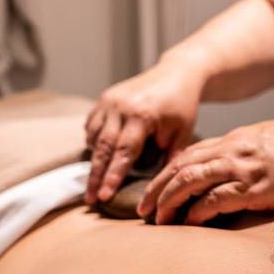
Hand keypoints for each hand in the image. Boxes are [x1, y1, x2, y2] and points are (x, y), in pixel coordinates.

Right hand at [84, 65, 199, 204]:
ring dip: (95, 159)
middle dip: (95, 176)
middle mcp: (121, 106)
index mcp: (142, 115)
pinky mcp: (104, 98)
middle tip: (90, 199)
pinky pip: (92, 125)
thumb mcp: (182, 134)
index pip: (123, 152)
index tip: (104, 197)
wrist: (177, 74)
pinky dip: (95, 141)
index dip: (113, 176)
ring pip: (95, 137)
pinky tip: (101, 154)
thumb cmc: (182, 106)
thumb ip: (169, 160)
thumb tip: (161, 190)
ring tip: (96, 181)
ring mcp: (109, 100)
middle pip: (103, 148)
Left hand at [137, 114, 273, 224]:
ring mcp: (245, 166)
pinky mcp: (258, 186)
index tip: (157, 191)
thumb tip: (248, 180)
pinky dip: (197, 211)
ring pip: (189, 180)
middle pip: (180, 166)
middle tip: (143, 210)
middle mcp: (235, 150)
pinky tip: (188, 223)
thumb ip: (256, 158)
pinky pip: (216, 198)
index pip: (191, 154)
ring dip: (168, 200)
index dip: (168, 173)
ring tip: (157, 219)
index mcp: (238, 139)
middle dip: (157, 188)